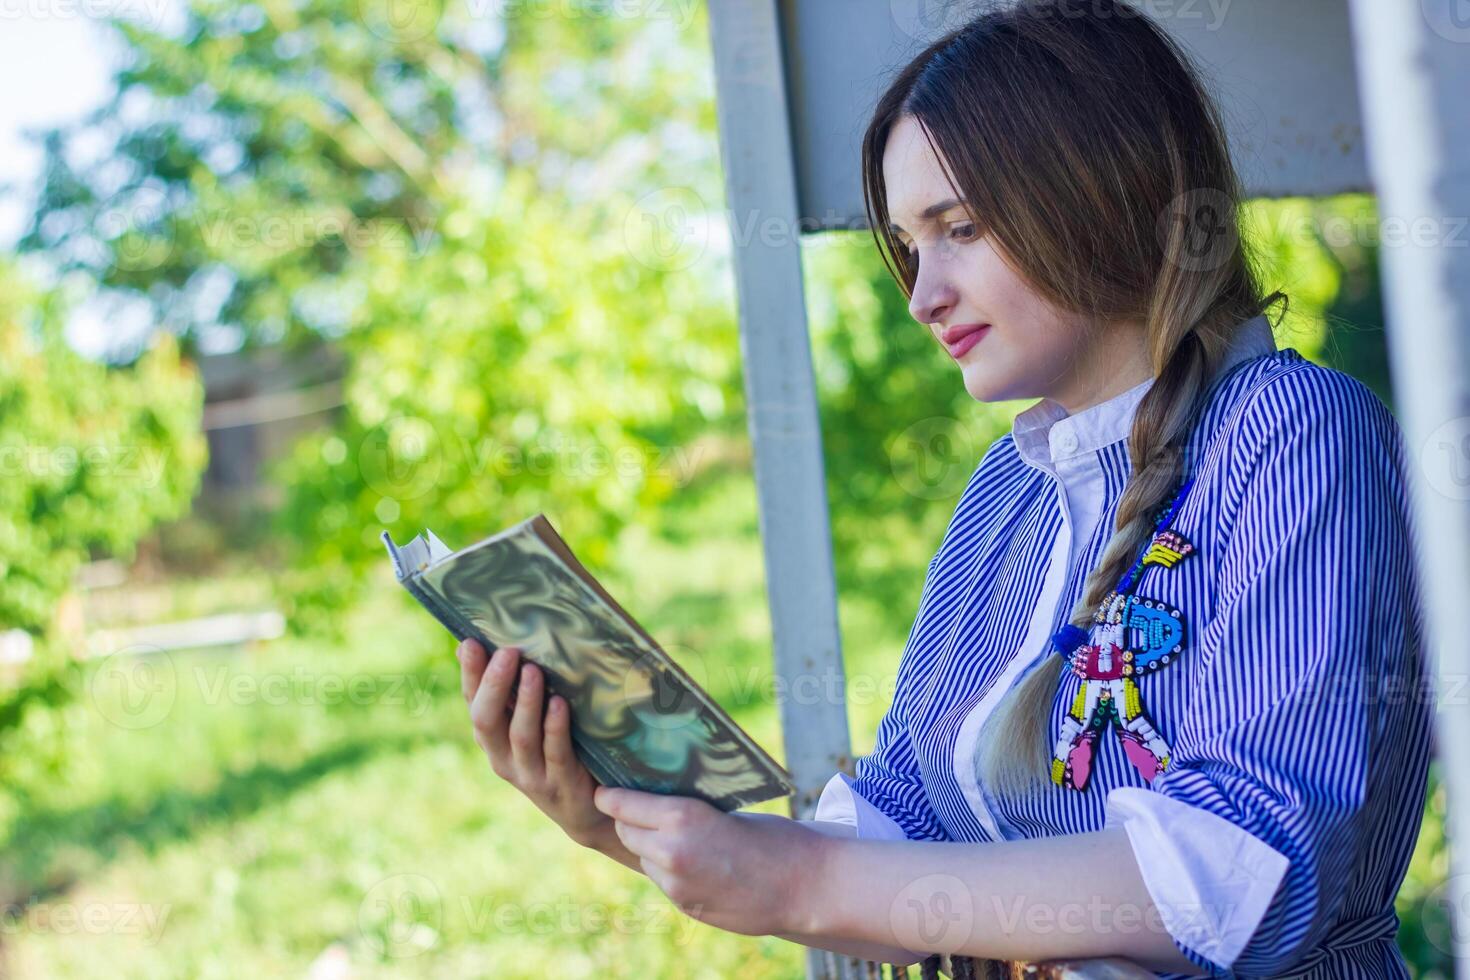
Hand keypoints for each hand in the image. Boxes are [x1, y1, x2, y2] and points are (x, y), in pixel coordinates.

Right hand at [460, 638, 611, 849]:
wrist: (587, 811)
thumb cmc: (558, 752)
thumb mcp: (530, 725)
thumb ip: (514, 692)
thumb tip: (491, 644)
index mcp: (492, 739)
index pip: (472, 703)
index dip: (470, 674)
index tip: (470, 643)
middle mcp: (503, 758)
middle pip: (487, 720)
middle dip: (495, 685)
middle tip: (506, 651)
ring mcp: (530, 774)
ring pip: (521, 736)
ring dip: (526, 702)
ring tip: (534, 670)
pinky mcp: (561, 784)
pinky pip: (556, 753)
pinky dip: (555, 728)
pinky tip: (560, 704)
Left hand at [592, 785, 828, 936]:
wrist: (800, 885)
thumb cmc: (769, 836)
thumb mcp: (721, 810)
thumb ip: (683, 813)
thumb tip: (651, 804)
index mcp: (682, 817)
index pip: (622, 804)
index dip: (612, 796)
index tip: (606, 790)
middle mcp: (671, 851)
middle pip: (625, 831)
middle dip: (630, 820)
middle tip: (642, 809)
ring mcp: (676, 883)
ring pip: (643, 857)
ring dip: (650, 847)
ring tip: (680, 837)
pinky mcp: (684, 904)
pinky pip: (662, 880)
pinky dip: (669, 870)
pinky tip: (696, 863)